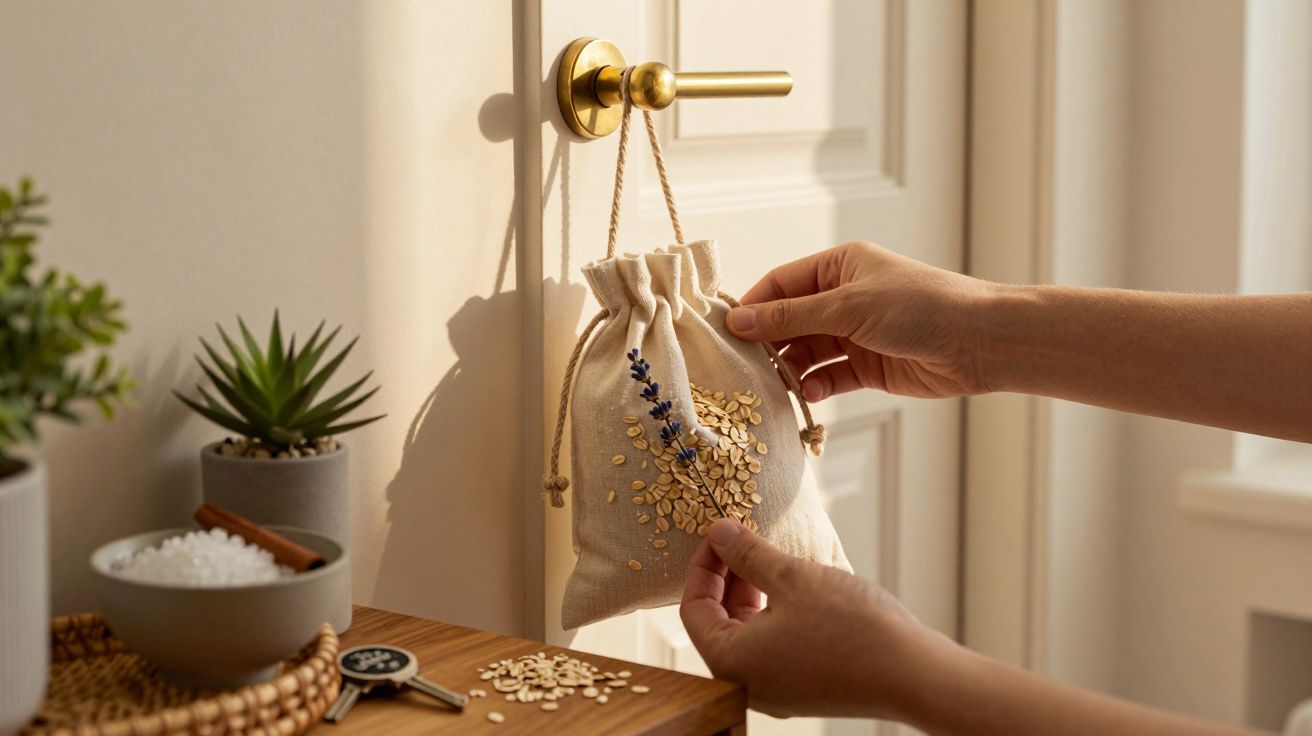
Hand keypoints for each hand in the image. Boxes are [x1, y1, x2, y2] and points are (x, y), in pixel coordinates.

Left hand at [679, 518, 958, 719]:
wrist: (915, 674)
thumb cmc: (853, 629)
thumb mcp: (793, 577)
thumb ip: (749, 554)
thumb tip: (719, 533)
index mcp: (730, 662)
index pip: (694, 608)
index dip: (702, 565)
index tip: (719, 533)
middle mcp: (747, 683)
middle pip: (718, 621)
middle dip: (727, 576)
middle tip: (743, 537)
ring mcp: (777, 688)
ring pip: (748, 632)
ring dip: (752, 591)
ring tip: (770, 554)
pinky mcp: (804, 686)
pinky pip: (773, 644)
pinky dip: (774, 612)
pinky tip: (794, 583)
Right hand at [726, 241, 994, 398]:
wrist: (978, 343)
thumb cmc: (919, 307)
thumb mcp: (848, 306)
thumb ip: (791, 317)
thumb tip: (739, 320)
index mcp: (839, 267)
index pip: (781, 284)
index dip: (754, 307)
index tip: (727, 333)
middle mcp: (844, 298)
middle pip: (790, 321)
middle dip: (769, 344)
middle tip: (744, 368)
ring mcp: (856, 333)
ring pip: (807, 351)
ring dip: (791, 368)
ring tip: (776, 385)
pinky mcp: (869, 366)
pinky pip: (830, 375)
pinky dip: (816, 385)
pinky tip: (809, 393)